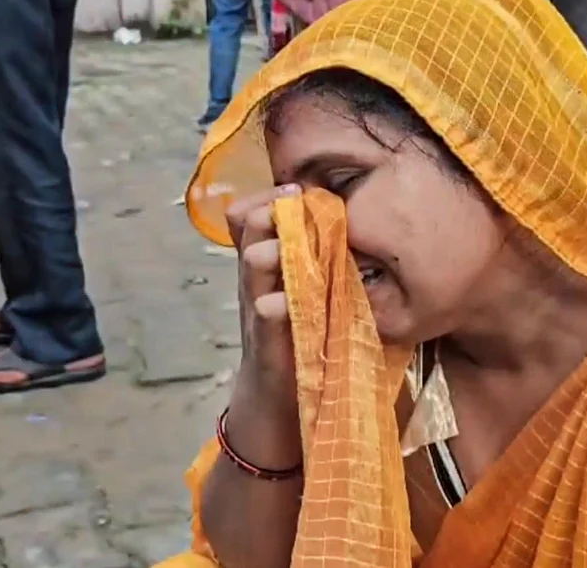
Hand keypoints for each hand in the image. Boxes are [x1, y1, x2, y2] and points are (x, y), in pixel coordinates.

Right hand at [226, 185, 299, 389]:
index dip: (266, 196)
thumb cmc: (296, 333)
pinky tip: (293, 299)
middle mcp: (253, 278)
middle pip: (248, 225)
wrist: (277, 395)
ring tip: (293, 248)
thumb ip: (311, 259)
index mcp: (261, 263)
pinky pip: (267, 310)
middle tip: (298, 206)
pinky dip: (279, 301)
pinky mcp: (266, 338)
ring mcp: (255, 305)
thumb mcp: (301, 289)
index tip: (297, 190)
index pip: (244, 214)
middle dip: (273, 210)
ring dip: (275, 247)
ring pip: (254, 260)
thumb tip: (342, 221)